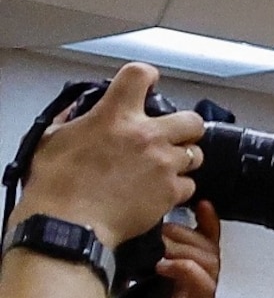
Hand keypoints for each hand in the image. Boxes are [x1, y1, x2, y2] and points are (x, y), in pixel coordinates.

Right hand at [12, 65, 203, 249]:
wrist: (69, 223)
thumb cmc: (57, 185)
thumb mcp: (54, 139)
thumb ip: (72, 121)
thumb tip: (75, 115)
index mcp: (115, 115)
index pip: (139, 75)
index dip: (147, 76)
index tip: (149, 82)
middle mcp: (146, 135)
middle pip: (191, 120)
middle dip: (185, 127)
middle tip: (171, 136)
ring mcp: (163, 164)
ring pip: (195, 154)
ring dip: (183, 159)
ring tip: (165, 168)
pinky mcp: (171, 192)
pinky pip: (189, 185)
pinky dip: (178, 189)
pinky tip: (161, 192)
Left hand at [106, 201, 218, 297]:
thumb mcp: (123, 286)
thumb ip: (134, 262)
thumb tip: (128, 232)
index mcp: (180, 284)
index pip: (205, 247)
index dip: (206, 224)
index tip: (199, 203)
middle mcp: (192, 294)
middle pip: (209, 250)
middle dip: (186, 233)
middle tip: (159, 230)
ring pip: (209, 264)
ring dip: (185, 249)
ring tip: (159, 248)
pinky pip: (203, 287)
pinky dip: (187, 271)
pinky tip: (164, 267)